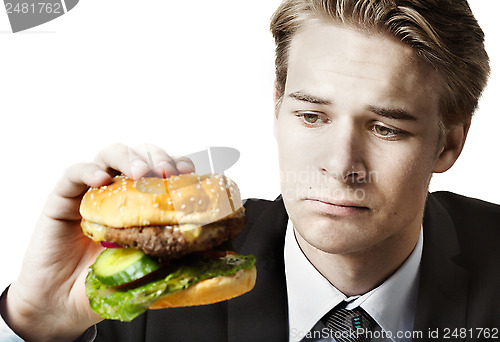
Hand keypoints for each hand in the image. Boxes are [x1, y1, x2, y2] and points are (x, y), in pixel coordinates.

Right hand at [0, 143, 194, 341]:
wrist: (64, 304)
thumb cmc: (105, 282)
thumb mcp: (144, 268)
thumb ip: (168, 254)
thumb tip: (207, 246)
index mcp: (142, 203)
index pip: (164, 171)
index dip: (178, 166)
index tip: (189, 175)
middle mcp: (118, 190)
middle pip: (141, 155)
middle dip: (157, 158)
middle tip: (166, 172)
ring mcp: (91, 191)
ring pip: (111, 154)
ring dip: (129, 158)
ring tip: (140, 173)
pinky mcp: (63, 198)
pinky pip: (74, 173)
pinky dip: (89, 170)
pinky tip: (101, 179)